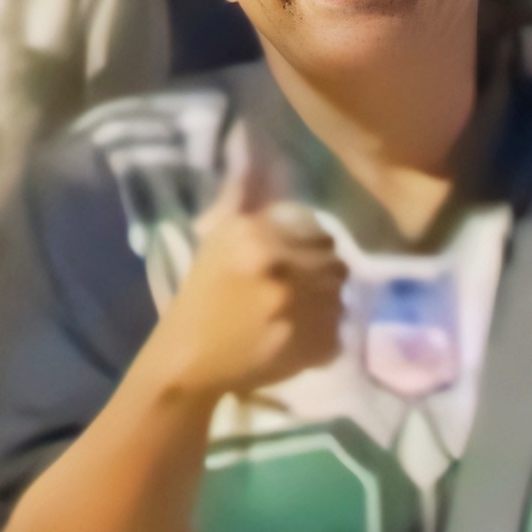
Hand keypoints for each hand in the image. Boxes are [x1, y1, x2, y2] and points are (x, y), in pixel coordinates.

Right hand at [156, 128, 346, 398]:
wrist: (190, 361)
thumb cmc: (198, 300)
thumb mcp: (214, 244)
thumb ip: (248, 211)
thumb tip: (270, 170)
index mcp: (254, 235)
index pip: (312, 225)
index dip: (308, 240)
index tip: (299, 252)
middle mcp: (285, 266)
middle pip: (334, 256)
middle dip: (322, 267)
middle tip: (304, 281)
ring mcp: (306, 308)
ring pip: (340, 291)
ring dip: (326, 298)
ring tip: (303, 309)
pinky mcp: (319, 343)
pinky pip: (340, 327)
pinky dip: (324, 330)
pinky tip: (299, 334)